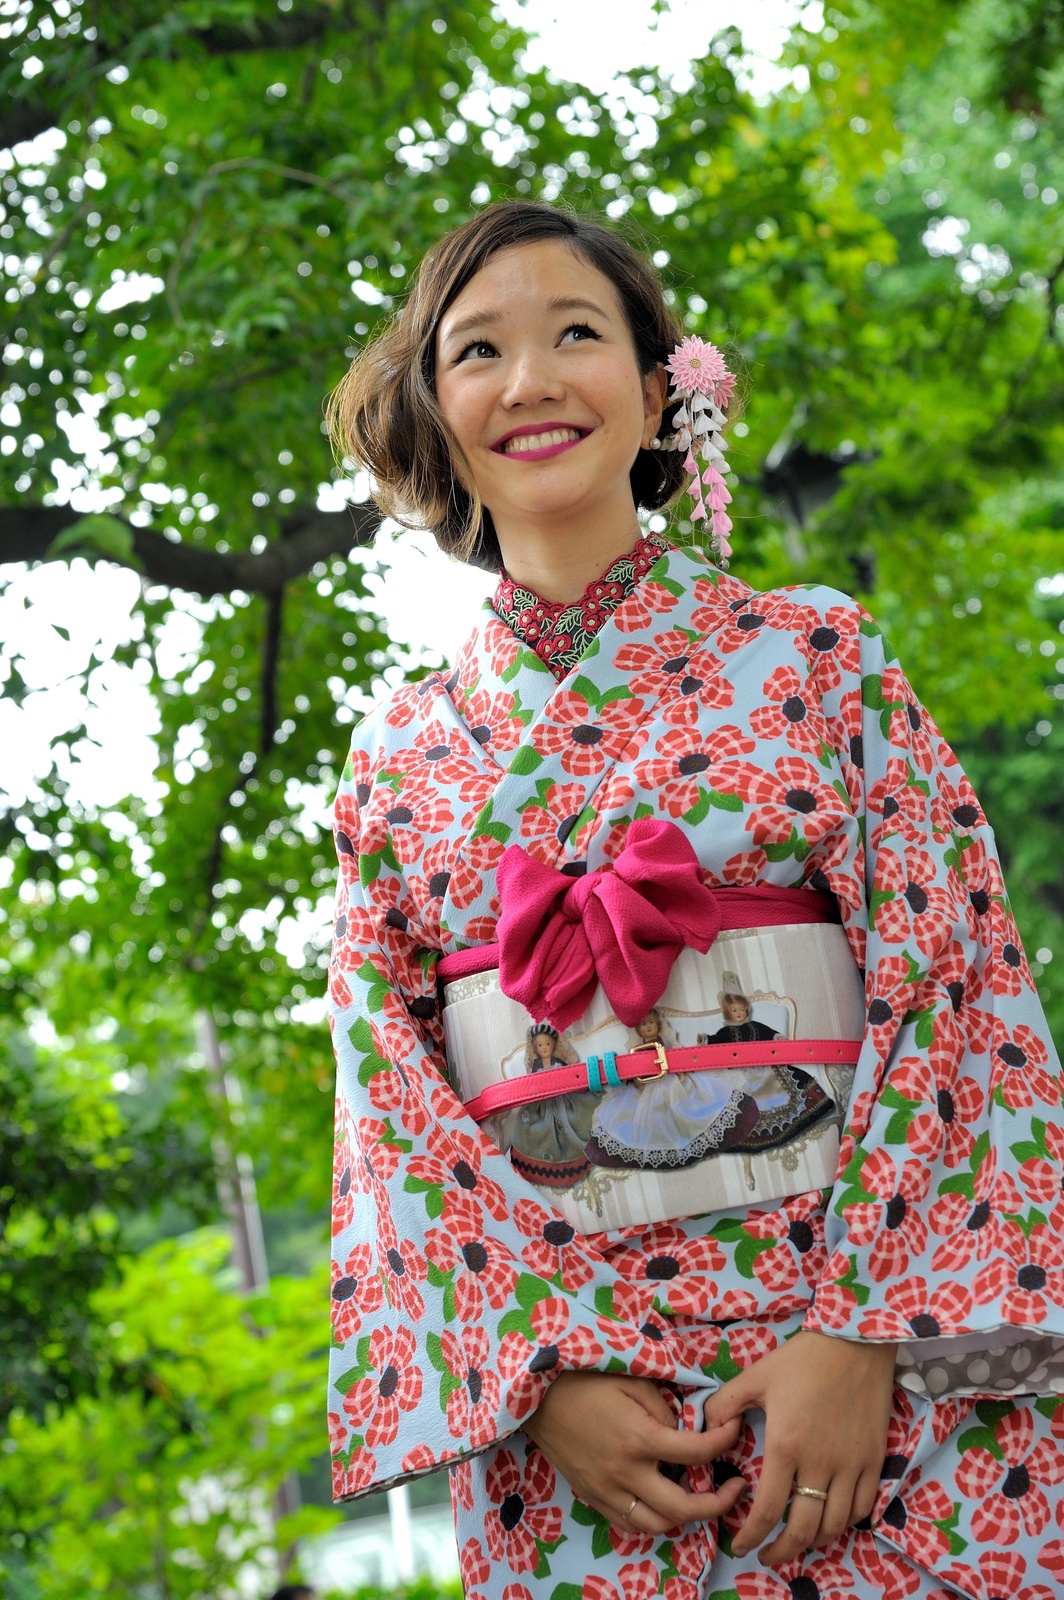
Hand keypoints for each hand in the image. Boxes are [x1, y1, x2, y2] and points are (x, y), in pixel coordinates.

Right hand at [523, 1371, 745, 1534]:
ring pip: (657, 1526)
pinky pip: (629, 1524)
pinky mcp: (592, 1497)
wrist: (536, 1394)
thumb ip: (664, 1407)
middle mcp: (626, 1473)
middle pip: (683, 1507)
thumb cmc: (586, 1378)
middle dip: (718, 1502)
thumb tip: (685, 1430)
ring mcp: (607, 1490)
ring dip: (684, 1517)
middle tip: (735, 1488)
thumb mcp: (632, 1379)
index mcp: (640, 1438)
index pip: (698, 1452)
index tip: (736, 1430)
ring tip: (698, 1497)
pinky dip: (652, 1520)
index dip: (725, 1441)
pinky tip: (662, 1502)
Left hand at [702, 1330, 896, 1565]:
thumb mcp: (756, 1375)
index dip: (752, 1536)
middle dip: (782, 1552)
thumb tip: (707, 1428)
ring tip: (797, 1542)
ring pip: (835, 1525)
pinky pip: (862, 1507)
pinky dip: (845, 1522)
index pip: (768, 1510)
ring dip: (814, 1541)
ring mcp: (852, 1465)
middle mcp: (821, 1463)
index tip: (741, 1546)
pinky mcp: (874, 1460)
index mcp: (786, 1445)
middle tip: (768, 1556)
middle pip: (804, 1530)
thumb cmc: (802, 1358)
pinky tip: (830, 1520)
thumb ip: (725, 1404)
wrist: (854, 1341)